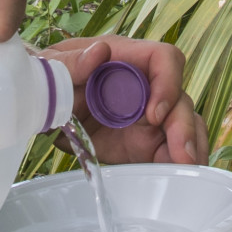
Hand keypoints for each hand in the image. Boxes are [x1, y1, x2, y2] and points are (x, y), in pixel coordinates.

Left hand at [46, 37, 206, 165]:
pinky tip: (181, 177)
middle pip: (180, 98)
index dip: (168, 83)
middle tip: (181, 155)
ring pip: (184, 124)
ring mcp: (149, 115)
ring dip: (190, 146)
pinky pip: (172, 150)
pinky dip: (179, 163)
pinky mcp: (145, 141)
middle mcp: (145, 85)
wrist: (40, 106)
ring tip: (188, 169)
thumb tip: (98, 53)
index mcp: (125, 59)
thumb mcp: (52, 68)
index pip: (163, 59)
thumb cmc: (49, 77)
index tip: (154, 113)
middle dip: (184, 127)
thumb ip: (72, 63)